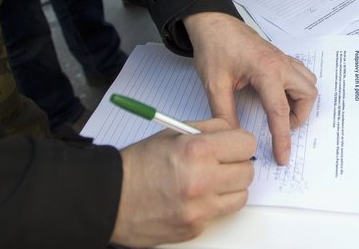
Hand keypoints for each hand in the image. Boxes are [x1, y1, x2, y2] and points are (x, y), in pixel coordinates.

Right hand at [111, 118, 254, 246]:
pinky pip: (222, 213)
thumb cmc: (139, 165)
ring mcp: (199, 208)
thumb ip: (209, 129)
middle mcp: (201, 180)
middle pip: (248, 172)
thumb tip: (234, 133)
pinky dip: (215, 205)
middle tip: (221, 163)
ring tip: (210, 181)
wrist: (110, 199)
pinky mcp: (196, 227)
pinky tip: (197, 197)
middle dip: (237, 165)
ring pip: (241, 195)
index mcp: (196, 151)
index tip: (233, 145)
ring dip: (230, 187)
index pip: (246, 144)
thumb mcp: (173, 133)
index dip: (240, 143)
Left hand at [184, 12, 317, 165]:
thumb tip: (233, 137)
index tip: (283, 157)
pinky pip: (301, 75)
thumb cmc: (214, 48)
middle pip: (307, 95)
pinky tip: (279, 96)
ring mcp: (283, 59)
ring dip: (301, 102)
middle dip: (299, 117)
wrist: (213, 22)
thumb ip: (224, 113)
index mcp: (266, 71)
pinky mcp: (280, 57)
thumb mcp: (214, 84)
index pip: (280, 111)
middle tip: (279, 126)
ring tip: (280, 112)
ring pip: (309, 83)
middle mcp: (281, 64)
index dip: (282, 138)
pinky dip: (297, 89)